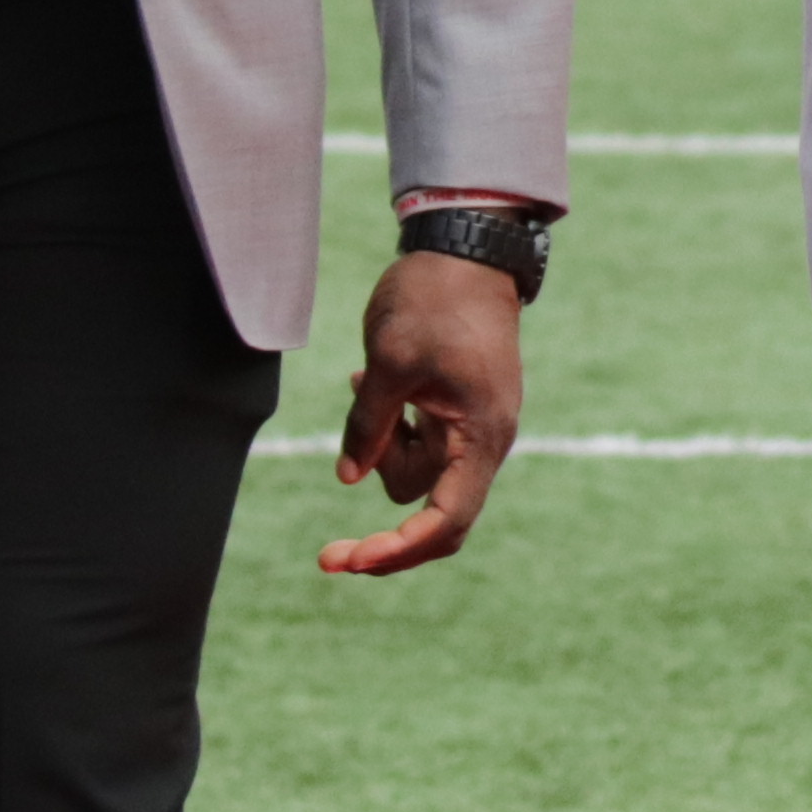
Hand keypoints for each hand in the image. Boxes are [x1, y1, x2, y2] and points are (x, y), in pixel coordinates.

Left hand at [323, 215, 529, 574]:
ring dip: (380, 451)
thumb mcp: (388, 362)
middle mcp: (485, 439)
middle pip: (432, 508)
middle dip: (385, 532)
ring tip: (359, 388)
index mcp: (481, 433)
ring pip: (418, 473)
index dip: (399, 551)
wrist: (468, 249)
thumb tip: (349, 476)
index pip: (446, 519)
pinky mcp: (459, 407)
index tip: (347, 562)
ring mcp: (474, 424)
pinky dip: (390, 430)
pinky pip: (420, 442)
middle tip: (326, 555)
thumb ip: (368, 425)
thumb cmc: (435, 300)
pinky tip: (366, 383)